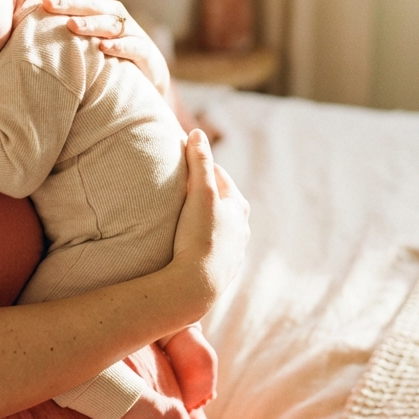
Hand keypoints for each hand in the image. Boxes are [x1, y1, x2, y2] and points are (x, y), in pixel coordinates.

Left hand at [31, 0, 170, 98]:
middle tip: (46, 2)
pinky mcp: (145, 53)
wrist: (146, 79)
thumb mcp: (82, 39)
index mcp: (97, 7)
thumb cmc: (104, 57)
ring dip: (91, 23)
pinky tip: (104, 48)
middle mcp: (114, 14)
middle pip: (91, 4)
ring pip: (111, 23)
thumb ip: (58, 25)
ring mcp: (131, 32)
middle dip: (68, 2)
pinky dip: (120, 46)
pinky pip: (134, 47)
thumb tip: (20, 15)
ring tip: (71, 26)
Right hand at [171, 129, 248, 312]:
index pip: (218, 175)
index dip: (198, 166)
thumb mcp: (201, 192)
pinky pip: (208, 245)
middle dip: (201, 191)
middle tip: (178, 186)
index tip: (180, 161)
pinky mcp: (219, 269)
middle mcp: (240, 229)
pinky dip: (199, 238)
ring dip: (201, 216)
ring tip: (180, 214)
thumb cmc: (200, 235)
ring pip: (215, 224)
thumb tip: (197, 132)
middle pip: (219, 200)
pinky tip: (185, 241)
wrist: (196, 286)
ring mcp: (232, 251)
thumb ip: (199, 161)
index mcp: (239, 207)